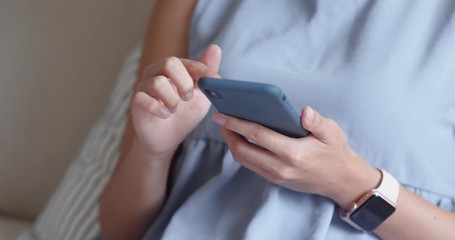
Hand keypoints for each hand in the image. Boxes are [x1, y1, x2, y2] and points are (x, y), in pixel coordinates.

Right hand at [131, 44, 221, 157]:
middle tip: (188, 98)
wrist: (167, 139)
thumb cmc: (184, 115)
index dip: (201, 70)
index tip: (213, 79)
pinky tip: (165, 115)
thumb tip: (215, 47)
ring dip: (172, 100)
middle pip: (169, 62)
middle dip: (185, 82)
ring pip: (158, 82)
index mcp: (173, 69)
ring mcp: (144, 86)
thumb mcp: (202, 95)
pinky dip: (159, 109)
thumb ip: (207, 73)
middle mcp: (156, 73)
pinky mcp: (136, 101)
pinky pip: (144, 99)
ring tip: (174, 110)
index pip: (186, 61)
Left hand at [212, 106, 380, 207]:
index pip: (257, 135)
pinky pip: (251, 165)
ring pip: (244, 160)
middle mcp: (280, 167)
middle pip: (242, 150)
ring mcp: (276, 176)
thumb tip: (304, 111)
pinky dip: (242, 151)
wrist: (342, 181)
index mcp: (292, 152)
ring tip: (227, 126)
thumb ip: (316, 121)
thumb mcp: (332, 133)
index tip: (222, 114)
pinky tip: (241, 138)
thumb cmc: (336, 153)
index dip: (236, 124)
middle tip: (220, 117)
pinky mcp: (275, 179)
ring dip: (232, 143)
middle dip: (227, 133)